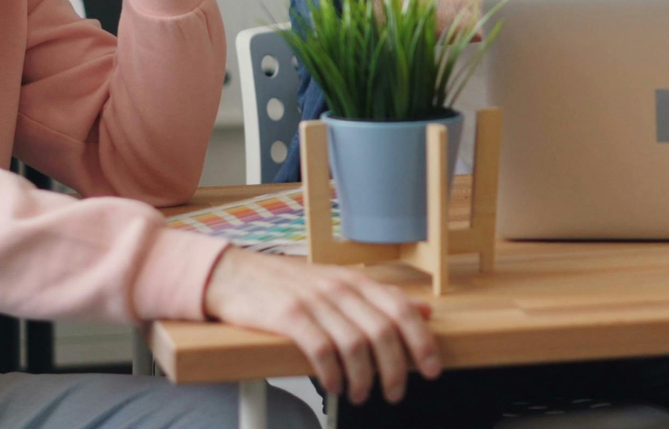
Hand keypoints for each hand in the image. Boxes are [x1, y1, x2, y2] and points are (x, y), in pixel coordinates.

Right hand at [202, 249, 440, 405]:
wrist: (235, 273)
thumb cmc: (290, 284)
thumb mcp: (341, 283)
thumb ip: (382, 299)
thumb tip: (424, 311)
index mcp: (357, 280)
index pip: (402, 309)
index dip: (422, 341)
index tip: (433, 368)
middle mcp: (340, 287)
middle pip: (382, 332)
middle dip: (396, 369)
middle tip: (395, 393)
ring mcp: (314, 300)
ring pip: (355, 344)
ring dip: (364, 378)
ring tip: (362, 395)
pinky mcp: (288, 315)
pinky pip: (321, 349)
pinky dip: (332, 373)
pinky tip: (333, 386)